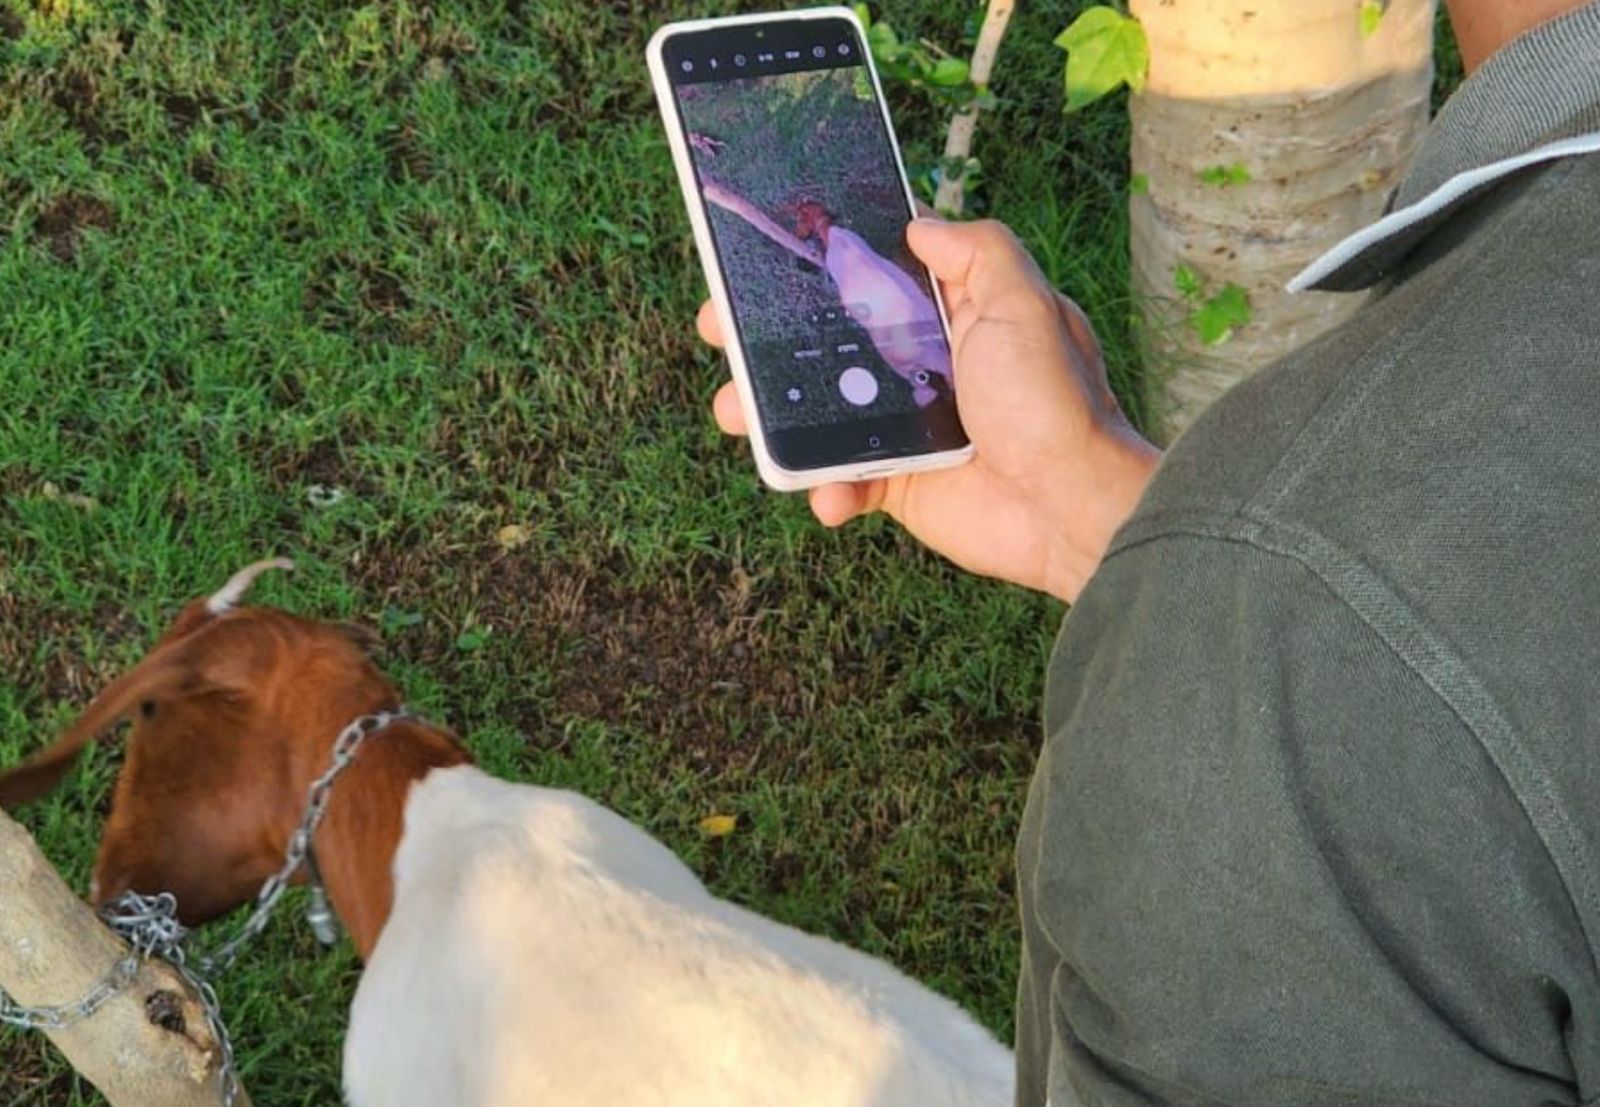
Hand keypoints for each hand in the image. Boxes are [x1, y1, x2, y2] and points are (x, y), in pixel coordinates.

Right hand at [700, 218, 1159, 603]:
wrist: (1072, 509)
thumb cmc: (1055, 402)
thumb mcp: (1024, 302)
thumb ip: (976, 252)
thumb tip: (922, 226)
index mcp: (951, 314)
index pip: (870, 279)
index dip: (817, 269)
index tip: (761, 260)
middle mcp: (922, 365)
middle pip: (828, 344)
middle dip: (766, 339)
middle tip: (719, 330)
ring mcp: (907, 427)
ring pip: (819, 412)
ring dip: (769, 414)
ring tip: (735, 415)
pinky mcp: (900, 484)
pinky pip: (842, 480)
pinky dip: (825, 488)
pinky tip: (828, 494)